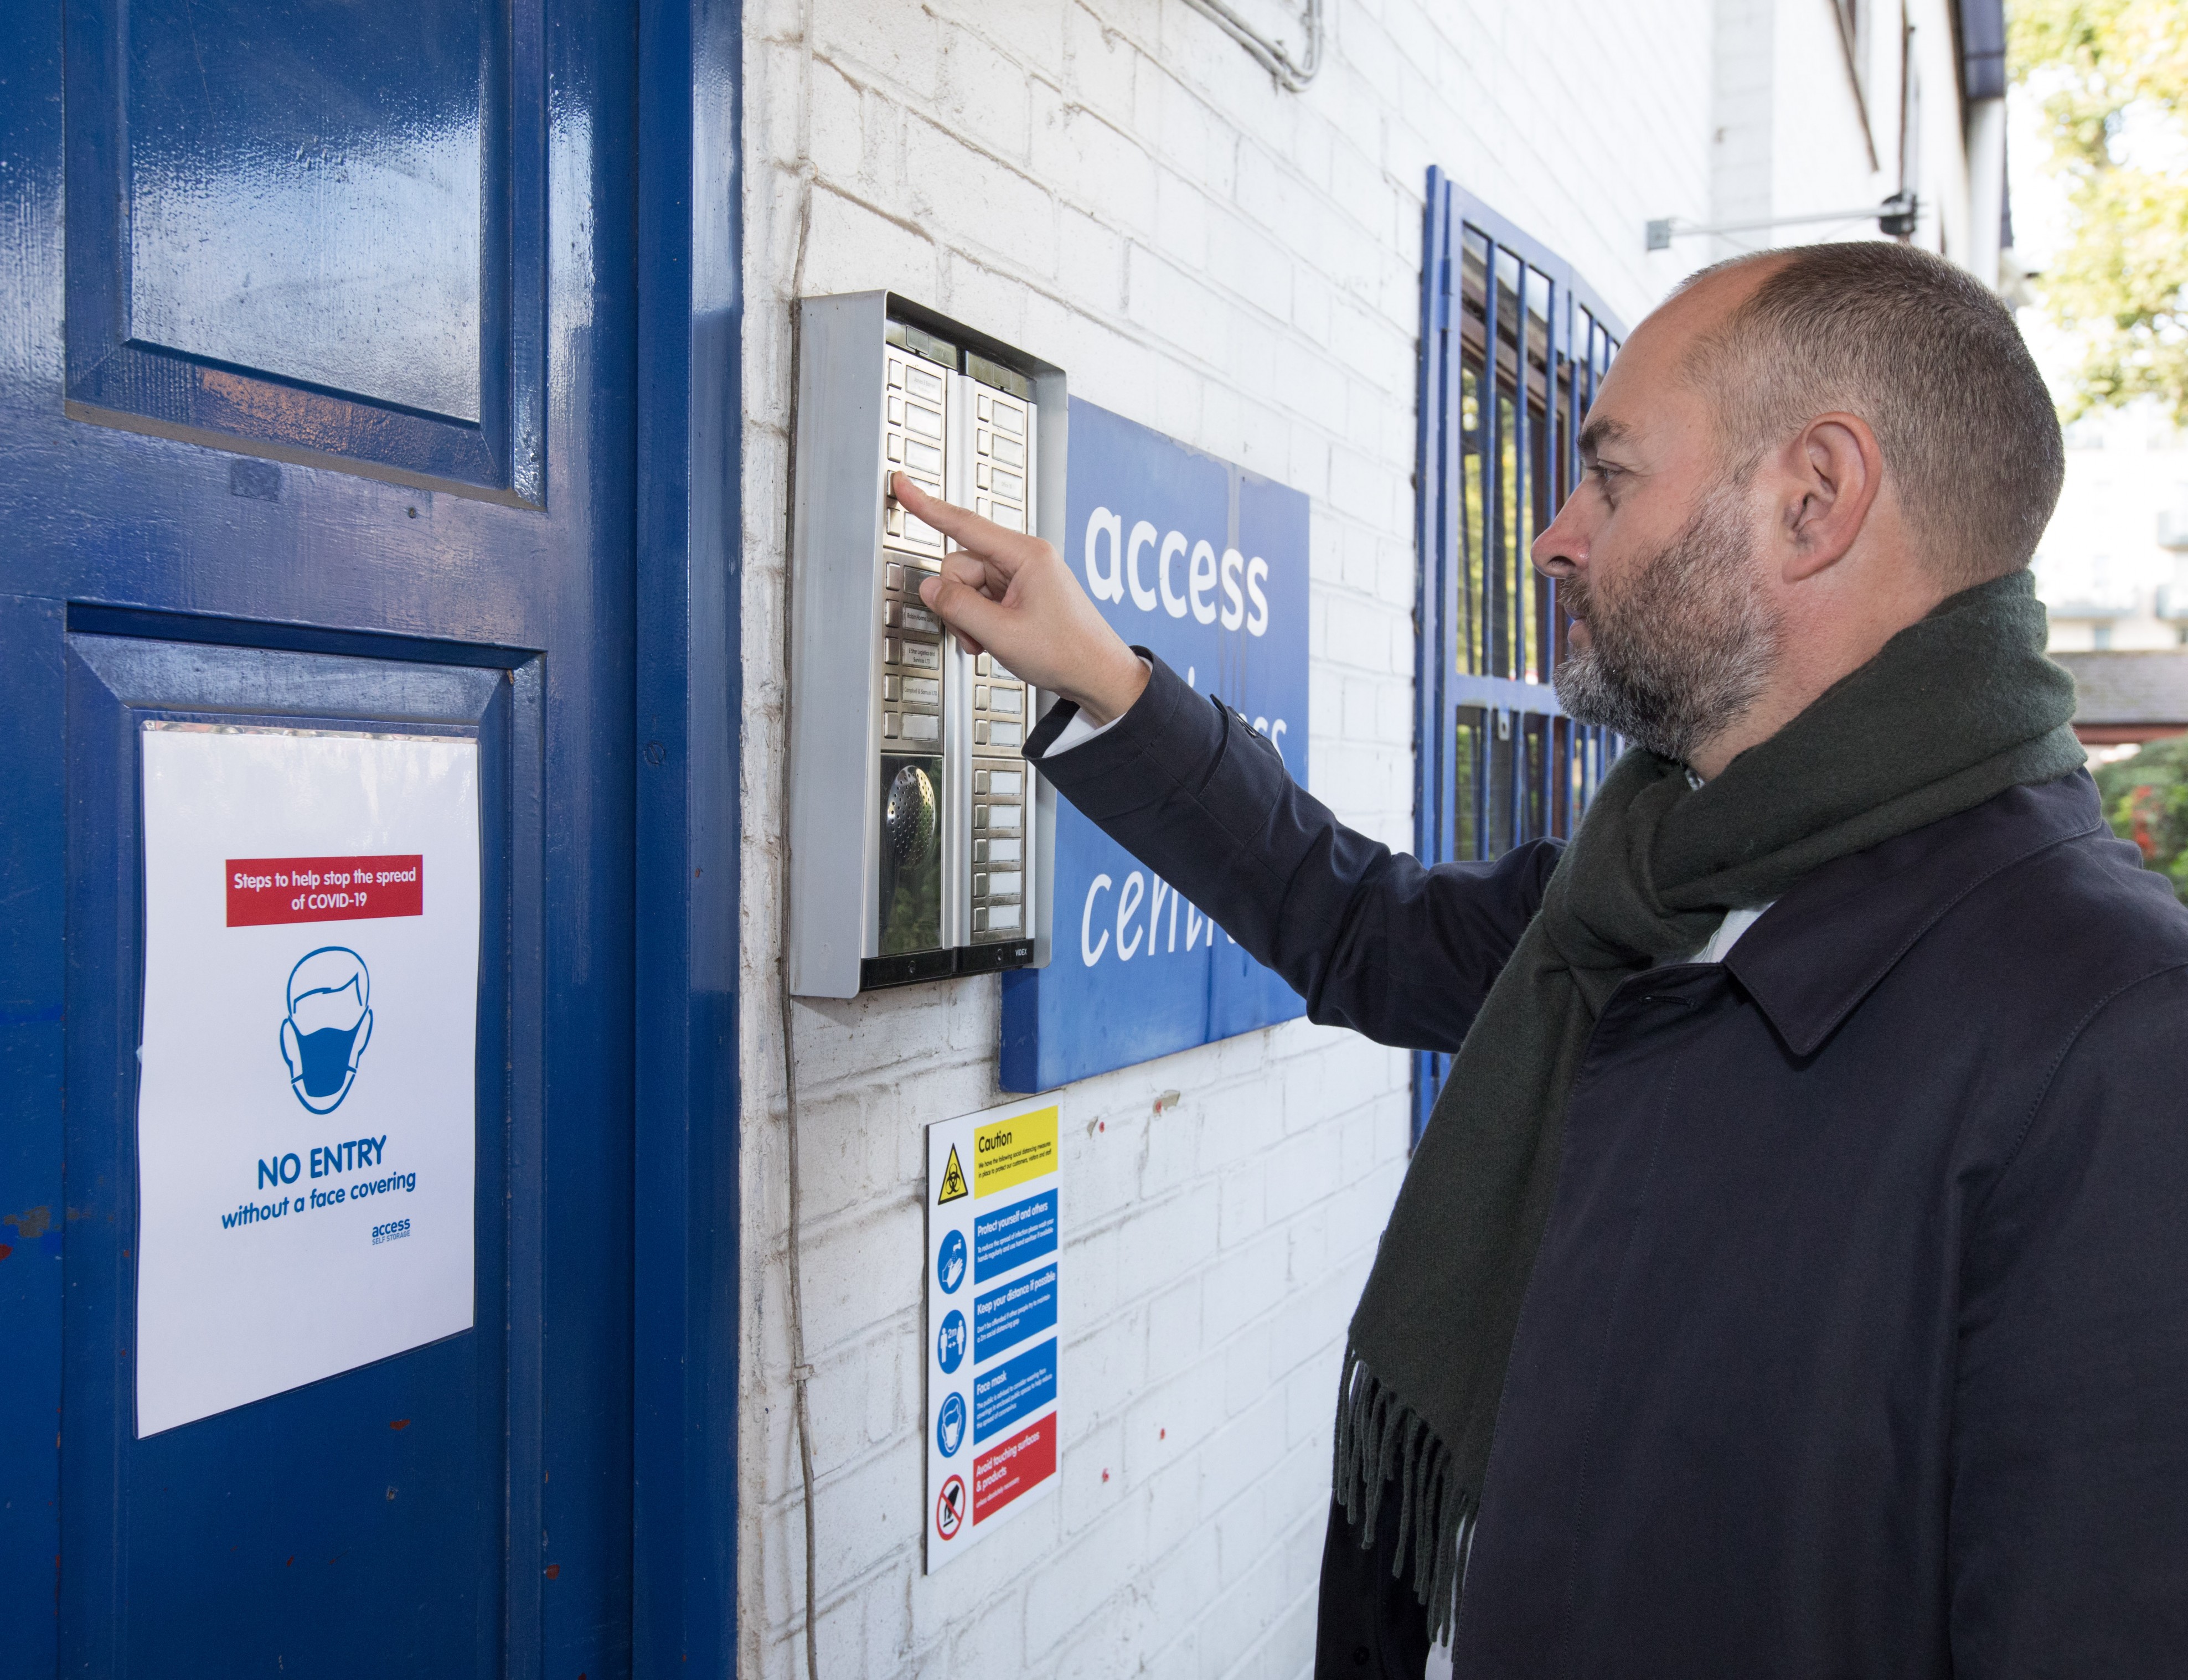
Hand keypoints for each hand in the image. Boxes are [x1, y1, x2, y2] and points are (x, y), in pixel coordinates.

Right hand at [894, 472, 1149, 723]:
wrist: (1098, 675)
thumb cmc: (1068, 652)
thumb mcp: (1002, 633)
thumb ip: (958, 608)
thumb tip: (931, 589)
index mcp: (1026, 555)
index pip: (964, 524)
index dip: (926, 506)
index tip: (902, 484)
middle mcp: (1024, 560)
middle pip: (960, 565)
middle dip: (959, 602)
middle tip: (977, 633)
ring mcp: (1022, 577)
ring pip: (968, 586)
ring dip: (970, 618)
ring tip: (993, 641)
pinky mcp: (1021, 594)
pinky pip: (982, 599)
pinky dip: (981, 622)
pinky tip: (996, 639)